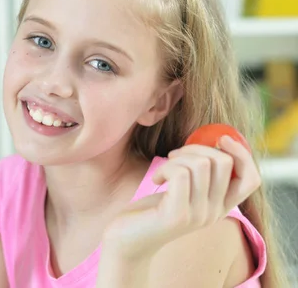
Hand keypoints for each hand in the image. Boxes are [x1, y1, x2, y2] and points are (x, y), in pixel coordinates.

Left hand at [101, 135, 261, 259]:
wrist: (128, 241)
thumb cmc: (152, 210)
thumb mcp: (183, 191)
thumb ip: (201, 175)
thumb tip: (214, 141)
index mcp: (221, 206)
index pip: (251, 179)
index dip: (242, 153)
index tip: (221, 138)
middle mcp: (215, 213)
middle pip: (224, 162)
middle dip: (197, 148)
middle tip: (175, 156)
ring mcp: (198, 215)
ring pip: (201, 164)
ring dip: (178, 157)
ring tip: (164, 169)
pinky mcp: (178, 215)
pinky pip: (180, 173)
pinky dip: (166, 167)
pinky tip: (156, 179)